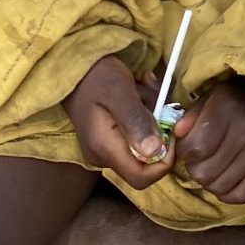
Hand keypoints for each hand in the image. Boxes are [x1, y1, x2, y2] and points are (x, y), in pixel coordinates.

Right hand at [66, 53, 174, 186]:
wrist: (72, 66)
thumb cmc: (95, 75)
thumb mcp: (119, 91)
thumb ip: (136, 120)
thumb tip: (155, 151)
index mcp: (105, 148)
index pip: (141, 178)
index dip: (165, 162)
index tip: (172, 133)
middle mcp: (103, 156)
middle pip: (146, 161)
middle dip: (160, 132)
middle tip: (158, 100)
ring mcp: (104, 150)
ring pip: (142, 145)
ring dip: (152, 118)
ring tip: (143, 90)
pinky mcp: (106, 140)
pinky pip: (134, 135)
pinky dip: (143, 116)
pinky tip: (137, 95)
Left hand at [173, 74, 244, 204]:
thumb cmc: (235, 100)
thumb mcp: (209, 98)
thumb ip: (190, 117)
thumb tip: (177, 136)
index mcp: (227, 108)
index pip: (195, 148)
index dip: (185, 152)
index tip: (189, 146)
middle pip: (205, 172)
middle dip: (196, 167)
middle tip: (202, 157)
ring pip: (219, 187)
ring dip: (210, 181)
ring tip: (215, 166)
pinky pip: (240, 196)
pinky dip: (227, 193)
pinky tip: (227, 178)